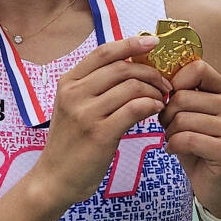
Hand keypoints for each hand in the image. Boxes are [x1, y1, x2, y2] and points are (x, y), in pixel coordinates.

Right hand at [37, 36, 170, 207]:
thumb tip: (131, 67)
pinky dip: (151, 105)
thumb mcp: (73, 107)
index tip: (152, 42)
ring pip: (131, 87)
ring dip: (154, 90)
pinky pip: (134, 109)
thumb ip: (95, 87)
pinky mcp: (100, 133)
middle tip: (165, 83)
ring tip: (162, 99)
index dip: (130, 43)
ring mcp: (86, 113)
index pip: (103, 52)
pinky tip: (156, 110)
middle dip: (150, 71)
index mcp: (68, 82)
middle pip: (122, 68)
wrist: (54, 178)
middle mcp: (74, 94)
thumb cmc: (69, 143)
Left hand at [158, 60, 220, 218]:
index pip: (196, 68)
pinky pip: (186, 139)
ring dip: (169, 133)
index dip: (173, 83)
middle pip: (182, 97)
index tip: (168, 101)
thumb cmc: (196, 145)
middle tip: (169, 128)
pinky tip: (175, 151)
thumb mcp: (188, 113)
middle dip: (166, 114)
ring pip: (181, 119)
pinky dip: (173, 146)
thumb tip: (151, 73)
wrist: (217, 187)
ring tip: (175, 140)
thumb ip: (179, 92)